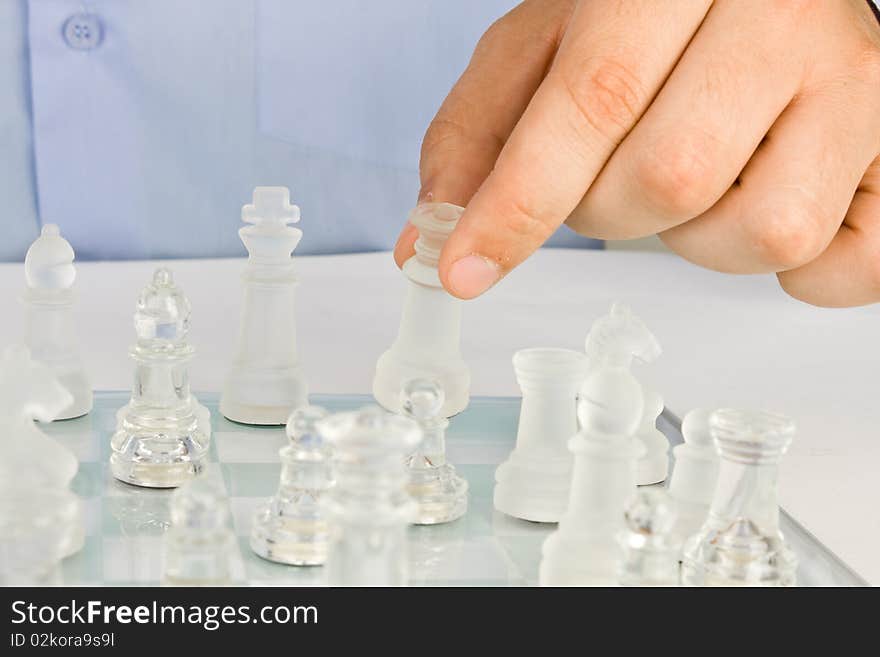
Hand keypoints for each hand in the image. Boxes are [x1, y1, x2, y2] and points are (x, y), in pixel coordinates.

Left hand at [394, 0, 879, 306]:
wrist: (758, 0)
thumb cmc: (643, 28)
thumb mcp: (539, 55)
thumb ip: (475, 140)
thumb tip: (426, 243)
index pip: (591, 100)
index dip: (518, 202)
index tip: (463, 271)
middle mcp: (783, 13)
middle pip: (667, 180)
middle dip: (610, 214)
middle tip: (614, 178)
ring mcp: (860, 82)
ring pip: (755, 233)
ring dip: (696, 241)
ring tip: (701, 179)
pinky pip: (839, 269)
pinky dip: (790, 270)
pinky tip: (767, 201)